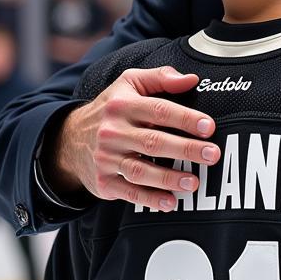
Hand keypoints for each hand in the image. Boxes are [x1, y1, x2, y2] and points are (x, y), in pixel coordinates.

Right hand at [47, 66, 220, 211]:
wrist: (68, 139)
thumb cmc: (110, 110)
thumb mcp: (129, 83)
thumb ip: (161, 77)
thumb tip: (191, 79)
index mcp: (122, 105)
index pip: (159, 110)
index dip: (185, 118)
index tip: (209, 127)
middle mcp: (113, 132)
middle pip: (154, 142)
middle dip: (186, 149)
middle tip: (211, 155)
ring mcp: (107, 158)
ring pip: (141, 170)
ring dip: (169, 178)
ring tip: (194, 182)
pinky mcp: (103, 182)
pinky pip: (129, 192)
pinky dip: (150, 199)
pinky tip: (170, 202)